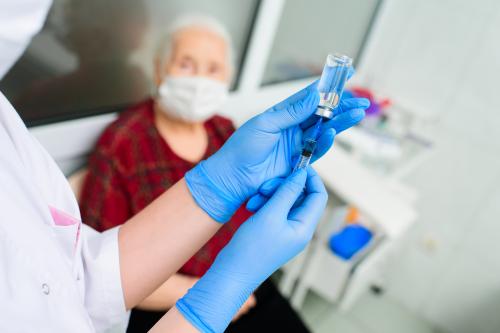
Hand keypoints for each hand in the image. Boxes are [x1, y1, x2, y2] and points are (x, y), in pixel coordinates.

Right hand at [177, 167, 327, 331]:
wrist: (232, 272)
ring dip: (271, 194)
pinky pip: (274, 208)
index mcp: (305, 227)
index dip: (310, 178)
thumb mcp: (270, 214)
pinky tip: (251, 206)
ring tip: (254, 199)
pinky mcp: (273, 230)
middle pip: (301, 196)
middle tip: (265, 186)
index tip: (296, 164)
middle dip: (284, 186)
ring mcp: (286, 229)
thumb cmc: (252, 248)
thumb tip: (301, 174)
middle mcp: (299, 228)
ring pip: (285, 201)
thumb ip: (287, 192)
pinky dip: (264, 203)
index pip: (319, 195)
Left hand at [185, 81, 368, 221]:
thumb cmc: (242, 148)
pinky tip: (334, 132)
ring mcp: (296, 144)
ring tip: (357, 113)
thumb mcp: (266, 124)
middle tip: (361, 100)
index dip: (328, 85)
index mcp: (283, 113)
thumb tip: (315, 96)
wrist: (234, 176)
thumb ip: (292, 112)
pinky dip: (326, 141)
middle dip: (342, 106)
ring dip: (341, 122)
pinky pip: (317, 150)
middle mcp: (292, 126)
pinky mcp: (299, 161)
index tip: (345, 73)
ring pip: (324, 130)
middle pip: (322, 113)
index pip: (309, 95)